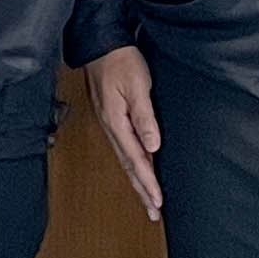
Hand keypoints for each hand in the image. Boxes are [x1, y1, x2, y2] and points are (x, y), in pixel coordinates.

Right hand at [85, 46, 162, 219]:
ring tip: (148, 200)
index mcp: (117, 123)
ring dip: (137, 182)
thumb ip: (144, 116)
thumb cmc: (119, 61)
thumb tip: (153, 145)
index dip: (148, 182)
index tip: (158, 202)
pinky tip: (139, 170)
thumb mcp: (136, 86)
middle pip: (128, 166)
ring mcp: (111, 124)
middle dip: (141, 191)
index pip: (135, 160)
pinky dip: (133, 166)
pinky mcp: (113, 118)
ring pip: (126, 160)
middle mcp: (112, 128)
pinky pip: (124, 149)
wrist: (100, 44)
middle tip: (153, 213)